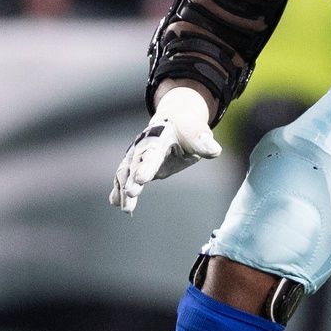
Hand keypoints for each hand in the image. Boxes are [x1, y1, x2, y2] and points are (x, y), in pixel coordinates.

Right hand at [109, 87, 221, 214]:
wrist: (174, 123)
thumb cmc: (187, 130)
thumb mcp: (198, 134)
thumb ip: (203, 142)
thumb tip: (214, 150)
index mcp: (160, 137)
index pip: (152, 153)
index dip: (147, 166)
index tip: (142, 179)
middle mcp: (143, 146)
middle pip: (135, 163)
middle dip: (132, 179)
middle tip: (131, 193)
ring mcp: (136, 156)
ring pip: (125, 172)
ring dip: (123, 189)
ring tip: (126, 208)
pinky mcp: (134, 166)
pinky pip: (123, 177)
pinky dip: (119, 190)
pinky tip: (116, 203)